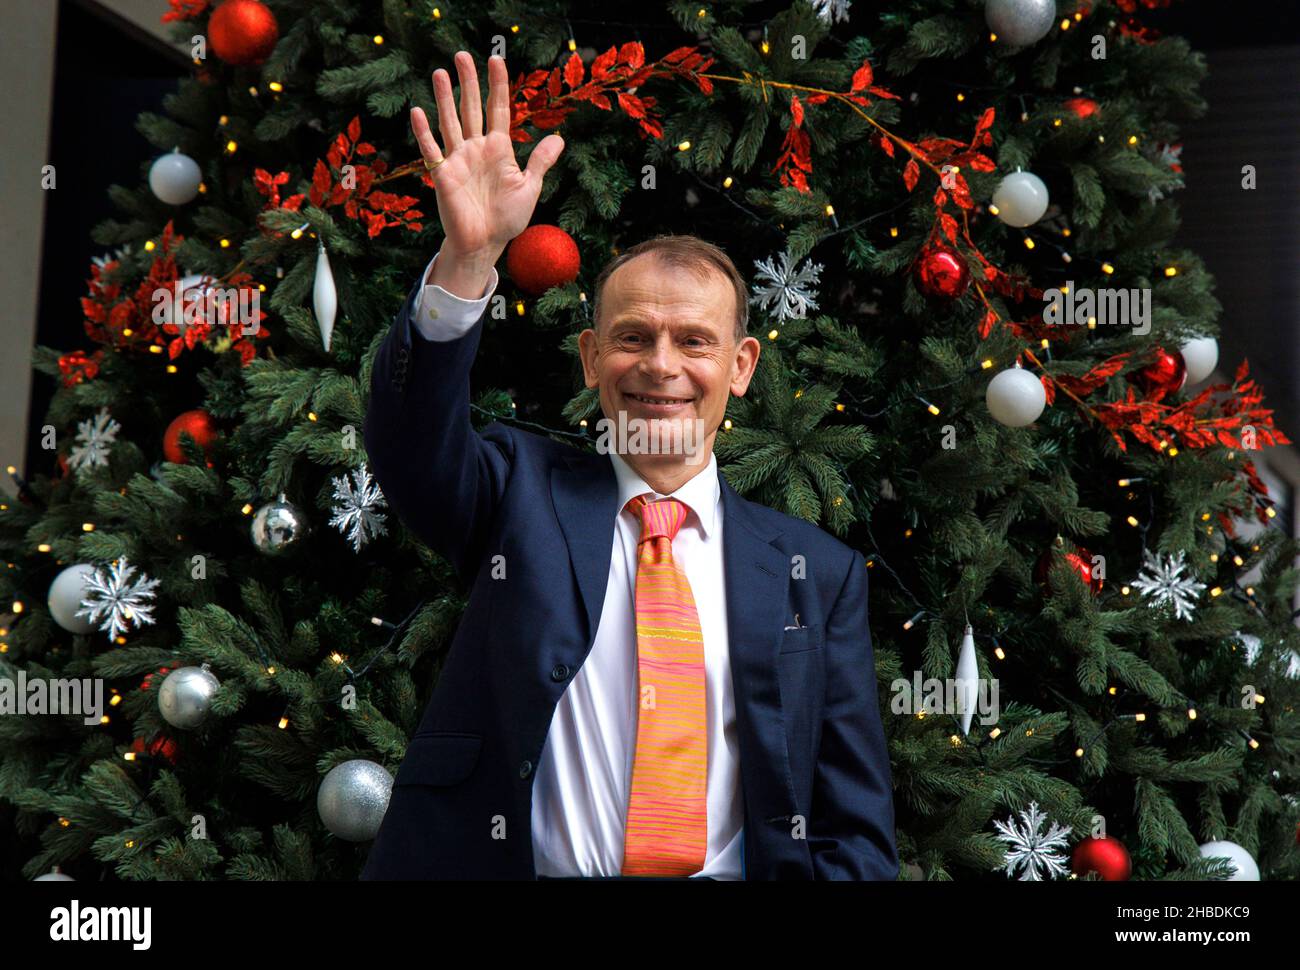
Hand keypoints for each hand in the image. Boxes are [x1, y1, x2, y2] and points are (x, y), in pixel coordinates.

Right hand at [412, 51, 564, 264]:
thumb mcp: (530, 187)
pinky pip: (431, 149)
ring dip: (445, 98)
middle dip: (469, 82)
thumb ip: (540, 161)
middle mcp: (476, 149)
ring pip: (450, 122)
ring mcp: (458, 160)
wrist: (485, 243)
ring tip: (441, 72)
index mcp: (498, 149)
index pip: (498, 109)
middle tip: (463, 55)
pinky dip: (424, 132)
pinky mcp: (442, 174)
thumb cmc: (507, 218)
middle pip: (471, 108)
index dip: (497, 85)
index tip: (496, 60)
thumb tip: (559, 138)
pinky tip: (418, 111)